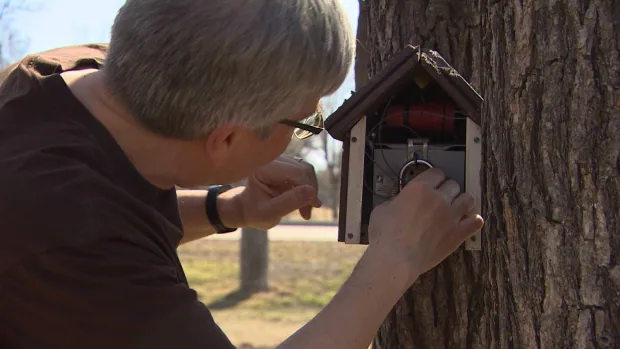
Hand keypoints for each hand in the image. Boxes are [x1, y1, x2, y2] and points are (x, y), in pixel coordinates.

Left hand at [232, 155, 321, 229]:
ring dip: (311, 190)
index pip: (295, 172)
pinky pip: (305, 173)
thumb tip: (311, 191)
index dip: (308, 188)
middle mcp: (272, 159)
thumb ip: (290, 202)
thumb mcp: (270, 213)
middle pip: (303, 169)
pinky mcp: (288, 165)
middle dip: (310, 191)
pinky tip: (304, 203)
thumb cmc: (255, 212)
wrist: (248, 210)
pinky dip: (308, 189)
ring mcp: (281, 161)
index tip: (313, 207)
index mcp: (263, 168)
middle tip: (307, 213)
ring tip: (305, 210)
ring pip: (307, 169)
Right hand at [368, 168, 483, 280]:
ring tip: (457, 207)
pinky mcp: (457, 234)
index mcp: (420, 188)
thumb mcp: (382, 209)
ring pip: (468, 199)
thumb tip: (398, 202)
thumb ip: (396, 201)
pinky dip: (473, 220)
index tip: (433, 182)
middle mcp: (439, 198)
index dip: (435, 177)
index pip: (436, 172)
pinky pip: (476, 222)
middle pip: (453, 184)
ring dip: (463, 201)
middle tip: (442, 197)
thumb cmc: (385, 235)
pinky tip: (467, 222)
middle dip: (448, 189)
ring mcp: (451, 216)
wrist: (395, 258)